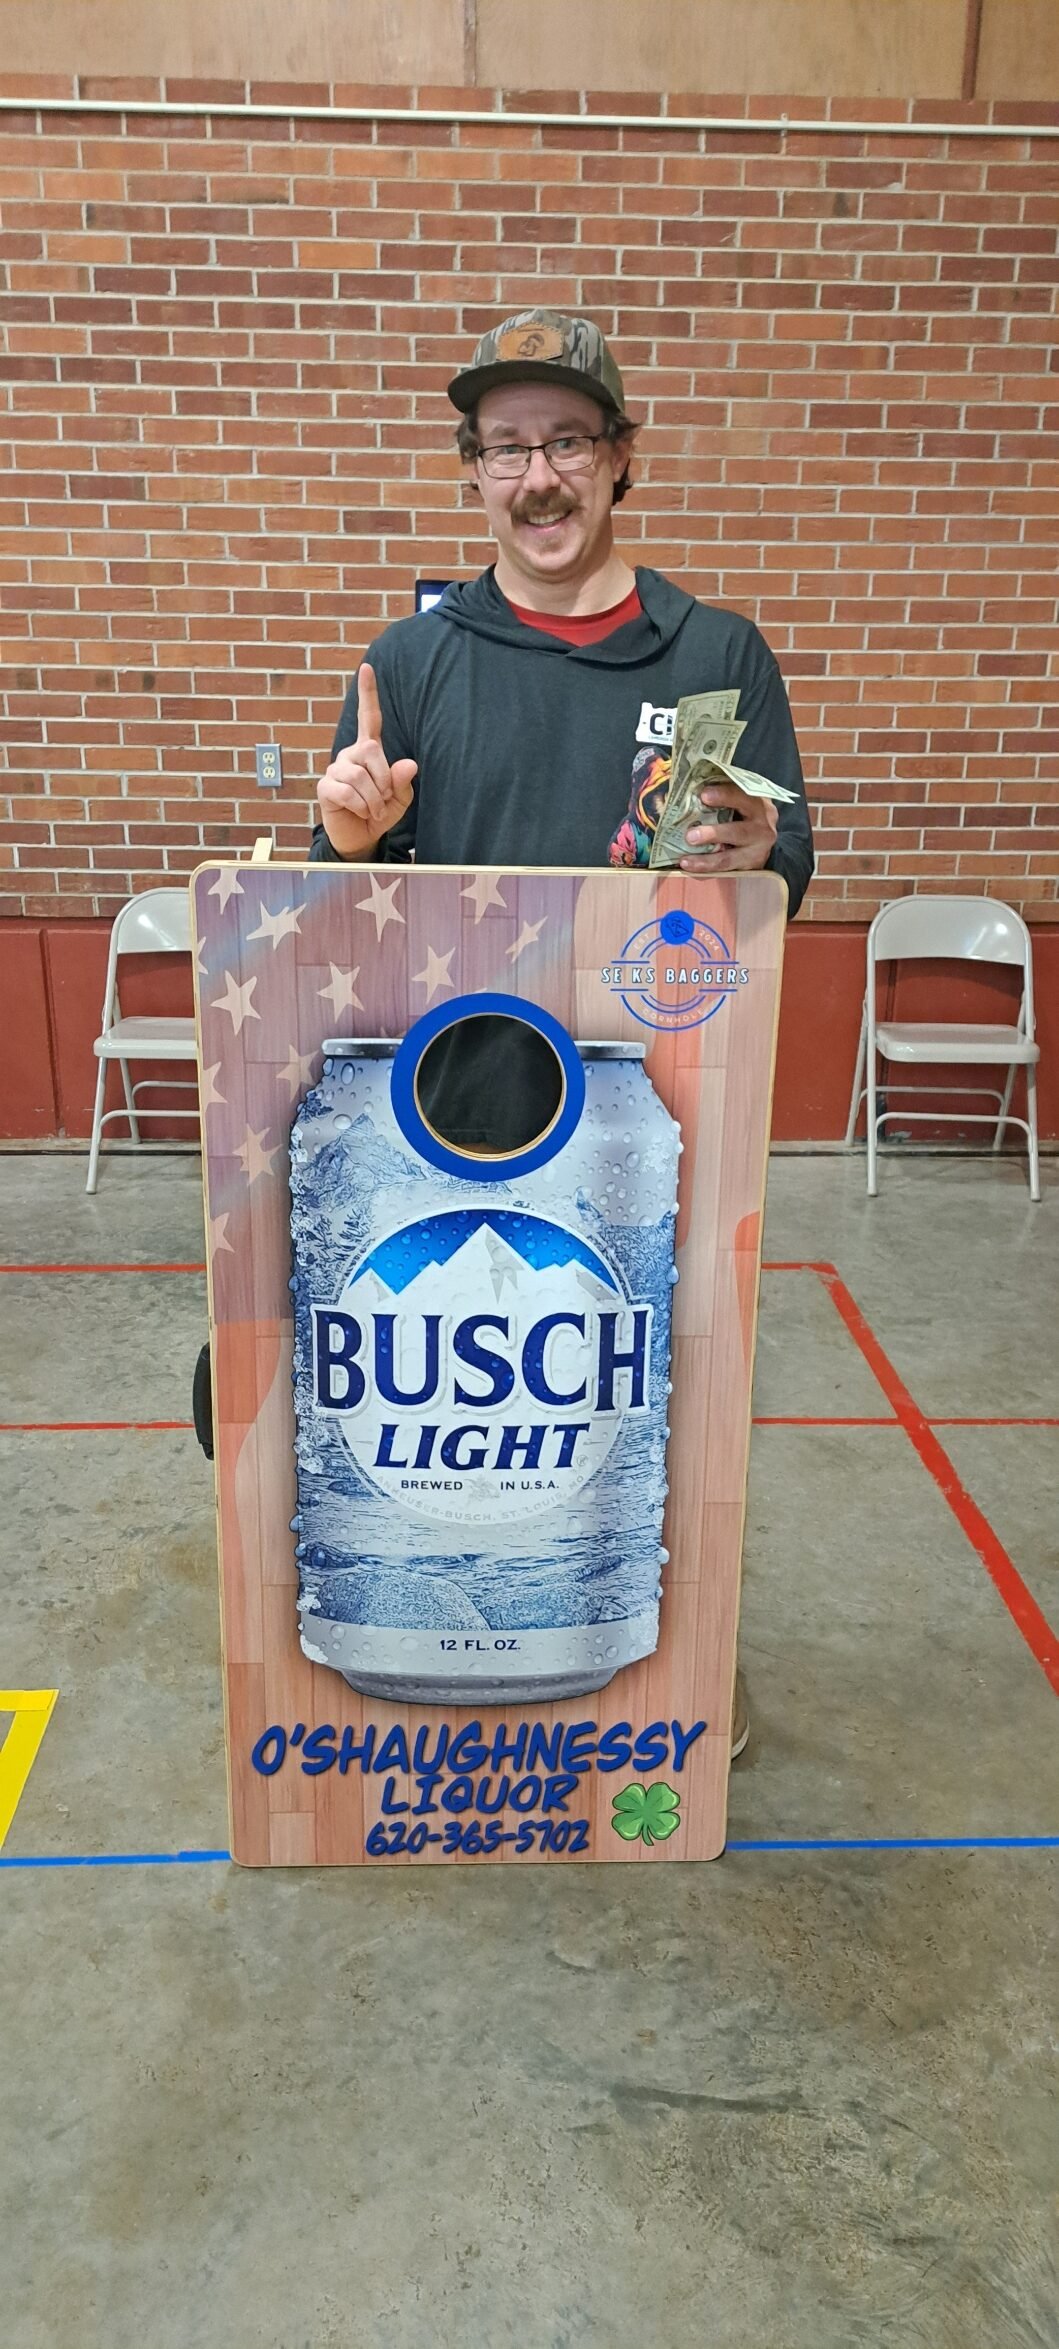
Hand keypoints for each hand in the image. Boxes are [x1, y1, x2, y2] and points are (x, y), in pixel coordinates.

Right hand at [317, 663, 417, 859]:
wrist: (360, 838)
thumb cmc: (379, 812)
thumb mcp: (400, 799)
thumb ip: (404, 781)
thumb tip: (408, 763)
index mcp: (368, 751)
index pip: (368, 718)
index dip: (368, 694)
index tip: (367, 668)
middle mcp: (349, 755)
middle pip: (371, 751)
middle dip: (384, 779)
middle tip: (385, 799)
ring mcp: (335, 770)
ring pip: (359, 775)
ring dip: (374, 798)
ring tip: (374, 811)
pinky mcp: (325, 788)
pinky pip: (347, 792)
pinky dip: (361, 806)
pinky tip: (361, 813)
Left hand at [679, 780, 777, 872]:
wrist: (762, 836)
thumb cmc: (743, 811)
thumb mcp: (740, 798)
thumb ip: (721, 792)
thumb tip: (686, 788)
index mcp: (759, 805)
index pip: (744, 797)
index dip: (725, 795)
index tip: (703, 795)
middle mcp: (762, 829)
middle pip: (739, 832)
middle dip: (714, 834)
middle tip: (690, 836)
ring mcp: (757, 852)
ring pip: (730, 859)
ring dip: (706, 861)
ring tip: (685, 861)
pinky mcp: (749, 869)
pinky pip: (725, 873)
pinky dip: (706, 872)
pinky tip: (690, 869)